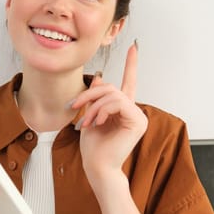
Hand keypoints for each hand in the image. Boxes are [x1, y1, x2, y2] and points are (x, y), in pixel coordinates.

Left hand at [70, 42, 147, 182]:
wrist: (97, 167)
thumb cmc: (93, 148)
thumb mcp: (90, 116)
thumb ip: (96, 98)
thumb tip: (100, 78)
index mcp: (123, 110)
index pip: (129, 82)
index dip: (131, 64)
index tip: (134, 47)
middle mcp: (133, 111)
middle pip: (111, 88)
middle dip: (90, 94)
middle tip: (75, 106)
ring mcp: (138, 116)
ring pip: (113, 95)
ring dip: (94, 106)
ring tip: (86, 122)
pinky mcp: (138, 121)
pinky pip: (118, 103)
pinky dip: (102, 110)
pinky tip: (97, 123)